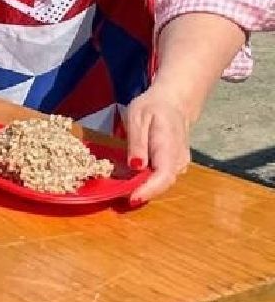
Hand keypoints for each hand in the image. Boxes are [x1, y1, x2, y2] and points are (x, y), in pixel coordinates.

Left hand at [124, 86, 194, 205]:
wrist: (174, 102)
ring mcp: (180, 163)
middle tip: (121, 197)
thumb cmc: (153, 107)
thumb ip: (137, 142)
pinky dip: (149, 181)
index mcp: (169, 147)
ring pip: (163, 182)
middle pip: (163, 183)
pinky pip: (163, 177)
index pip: (163, 176)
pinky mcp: (176, 164)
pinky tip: (134, 180)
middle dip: (143, 192)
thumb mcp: (137, 118)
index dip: (148, 190)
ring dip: (146, 188)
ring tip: (124, 190)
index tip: (132, 199)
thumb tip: (135, 167)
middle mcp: (179, 159)